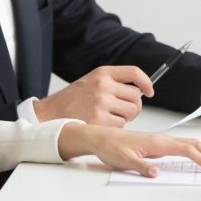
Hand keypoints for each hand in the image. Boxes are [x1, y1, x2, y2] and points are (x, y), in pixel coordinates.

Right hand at [34, 65, 153, 126]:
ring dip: (125, 118)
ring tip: (109, 117)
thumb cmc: (71, 100)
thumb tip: (140, 91)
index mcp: (102, 73)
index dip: (146, 82)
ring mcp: (101, 103)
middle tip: (125, 111)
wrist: (50, 114)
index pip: (134, 72)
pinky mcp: (100, 120)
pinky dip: (115, 128)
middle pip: (137, 97)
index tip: (150, 91)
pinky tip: (102, 124)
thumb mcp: (90, 82)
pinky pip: (121, 125)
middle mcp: (103, 86)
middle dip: (134, 106)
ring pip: (131, 112)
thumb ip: (112, 83)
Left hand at [57, 123, 200, 177]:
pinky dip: (196, 152)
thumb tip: (157, 172)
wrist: (100, 137)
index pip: (188, 150)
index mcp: (158, 142)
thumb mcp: (124, 160)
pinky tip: (199, 158)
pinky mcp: (158, 144)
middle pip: (195, 145)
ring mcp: (161, 141)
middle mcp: (163, 139)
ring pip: (190, 145)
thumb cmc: (111, 147)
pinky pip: (182, 147)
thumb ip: (142, 166)